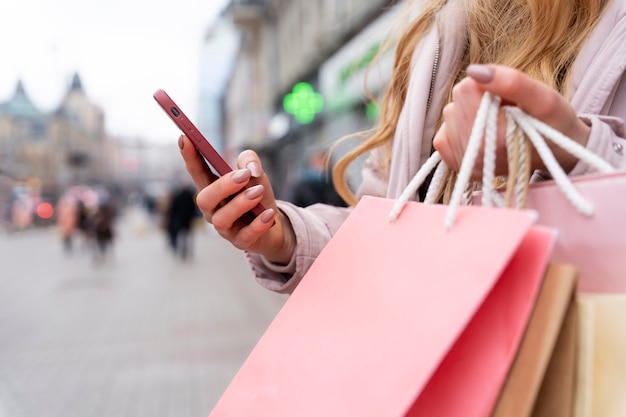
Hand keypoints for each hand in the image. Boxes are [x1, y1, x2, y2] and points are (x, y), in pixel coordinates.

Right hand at [178, 135, 295, 263]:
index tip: (185, 138)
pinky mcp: (242, 242)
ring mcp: (226, 228)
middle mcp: (214, 209)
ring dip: (240, 203)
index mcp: (214, 189)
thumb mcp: (256, 174)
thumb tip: (250, 169)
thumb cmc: (258, 196)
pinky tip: (268, 214)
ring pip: (222, 219)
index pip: (197, 172)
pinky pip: (246, 235)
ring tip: (258, 192)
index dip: (190, 157)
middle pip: (204, 199)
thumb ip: (250, 162)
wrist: (275, 225)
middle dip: (222, 186)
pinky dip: (258, 224)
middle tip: (243, 175)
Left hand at [433, 64, 590, 176]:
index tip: (509, 100)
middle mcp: (474, 157)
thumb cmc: (554, 124)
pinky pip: (442, 135)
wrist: (557, 154)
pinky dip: (459, 128)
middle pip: (455, 102)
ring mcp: (464, 164)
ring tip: (498, 122)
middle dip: (480, 99)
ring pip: (449, 117)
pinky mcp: (458, 166)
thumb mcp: (544, 98)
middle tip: (506, 111)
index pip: (466, 89)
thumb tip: (473, 71)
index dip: (489, 87)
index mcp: (493, 140)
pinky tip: (482, 132)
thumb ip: (512, 82)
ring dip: (471, 114)